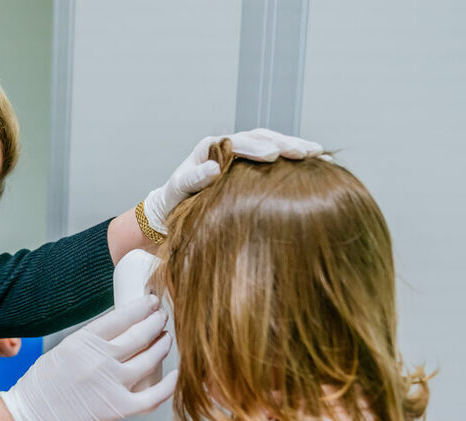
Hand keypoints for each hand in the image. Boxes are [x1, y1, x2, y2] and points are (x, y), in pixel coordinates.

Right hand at [0, 295, 175, 420]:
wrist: (31, 417)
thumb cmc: (43, 384)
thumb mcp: (64, 349)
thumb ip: (92, 340)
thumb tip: (122, 329)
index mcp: (84, 341)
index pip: (123, 316)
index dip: (142, 307)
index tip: (151, 303)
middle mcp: (100, 359)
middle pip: (141, 334)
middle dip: (156, 322)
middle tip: (162, 317)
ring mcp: (111, 384)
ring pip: (150, 359)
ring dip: (163, 346)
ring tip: (166, 339)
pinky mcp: (118, 408)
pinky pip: (153, 395)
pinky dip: (168, 384)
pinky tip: (176, 375)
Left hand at [142, 128, 323, 232]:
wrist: (175, 208)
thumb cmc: (176, 201)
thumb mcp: (178, 190)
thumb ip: (192, 179)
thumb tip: (213, 169)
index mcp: (211, 148)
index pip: (236, 142)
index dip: (255, 147)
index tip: (272, 155)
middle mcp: (229, 146)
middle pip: (260, 137)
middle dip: (283, 143)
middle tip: (304, 152)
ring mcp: (244, 155)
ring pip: (273, 143)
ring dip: (295, 147)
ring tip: (318, 153)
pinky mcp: (255, 168)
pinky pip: (278, 159)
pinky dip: (297, 160)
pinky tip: (320, 163)